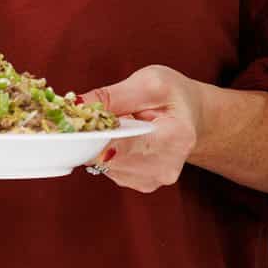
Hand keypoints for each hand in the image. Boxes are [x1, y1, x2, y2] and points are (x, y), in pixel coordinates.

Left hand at [81, 65, 207, 192]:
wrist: (192, 116)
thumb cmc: (174, 96)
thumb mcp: (149, 82)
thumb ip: (112, 95)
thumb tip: (77, 105)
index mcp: (174, 138)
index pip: (119, 146)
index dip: (92, 135)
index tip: (75, 121)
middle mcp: (165, 167)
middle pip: (108, 159)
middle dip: (93, 137)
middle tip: (90, 116)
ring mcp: (154, 180)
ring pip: (105, 166)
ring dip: (98, 145)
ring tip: (113, 124)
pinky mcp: (143, 184)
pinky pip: (110, 170)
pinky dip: (105, 153)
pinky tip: (118, 138)